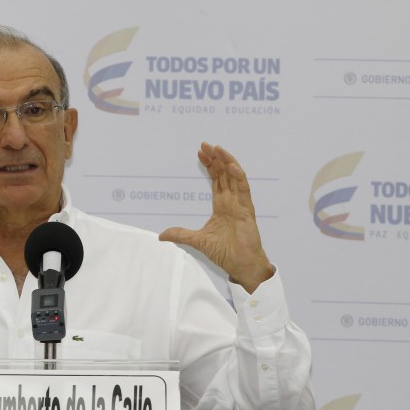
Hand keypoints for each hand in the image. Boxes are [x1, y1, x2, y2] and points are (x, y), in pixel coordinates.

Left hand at [159, 143, 272, 292]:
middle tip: (206, 144)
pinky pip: (244, 189)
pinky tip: (231, 166)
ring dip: (227, 162)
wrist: (240, 265)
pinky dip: (238, 177)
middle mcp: (232, 201)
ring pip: (235, 177)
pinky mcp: (248, 210)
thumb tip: (161, 236)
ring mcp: (241, 204)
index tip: (200, 153)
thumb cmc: (225, 252)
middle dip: (216, 159)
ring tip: (218, 148)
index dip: (209, 166)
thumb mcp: (197, 240)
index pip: (216, 180)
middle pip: (224, 174)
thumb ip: (180, 234)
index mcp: (221, 205)